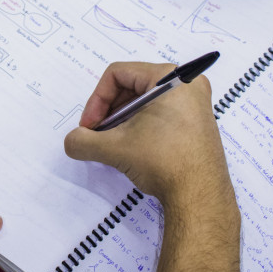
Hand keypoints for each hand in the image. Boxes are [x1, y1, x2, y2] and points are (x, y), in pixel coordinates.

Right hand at [64, 62, 239, 271]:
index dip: (97, 100)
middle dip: (109, 111)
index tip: (90, 126)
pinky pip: (161, 113)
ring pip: (145, 101)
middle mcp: (187, 85)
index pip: (118, 74)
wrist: (200, 198)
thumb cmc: (164, 162)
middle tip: (98, 135)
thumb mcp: (115, 148)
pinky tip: (133, 149)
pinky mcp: (197, 124)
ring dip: (123, 120)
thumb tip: (72, 142)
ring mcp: (195, 104)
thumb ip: (84, 141)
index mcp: (171, 77)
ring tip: (114, 144)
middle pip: (132, 85)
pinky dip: (141, 126)